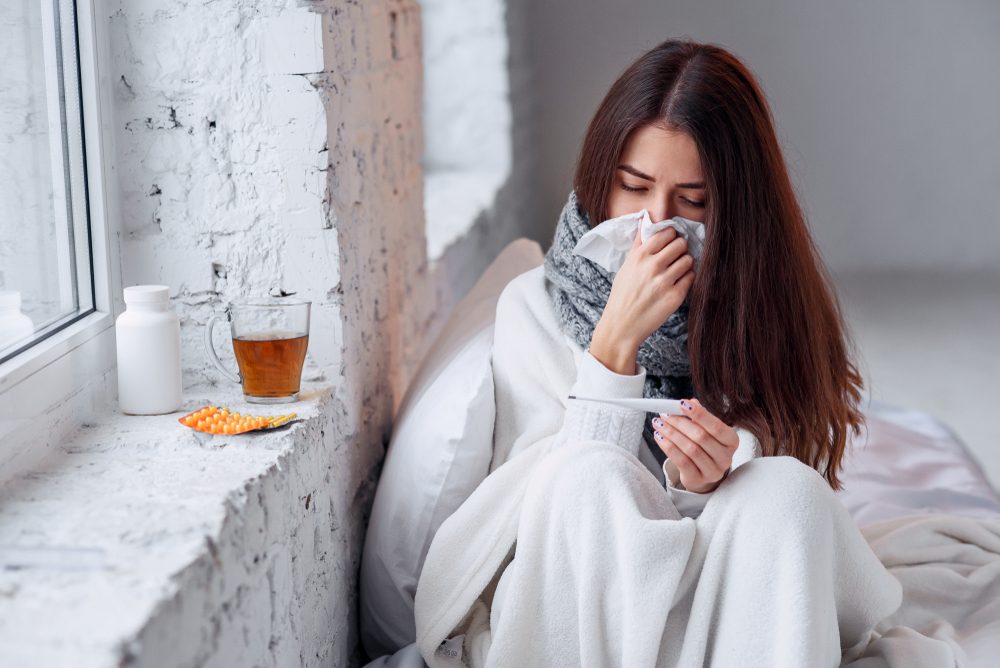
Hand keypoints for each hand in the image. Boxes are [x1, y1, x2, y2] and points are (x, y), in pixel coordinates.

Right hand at [595, 226, 694, 351]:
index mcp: (639, 256)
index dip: (671, 236)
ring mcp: (665, 281)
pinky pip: (691, 277)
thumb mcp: (625, 267)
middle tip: (676, 256)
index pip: (666, 233)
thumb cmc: (622, 295)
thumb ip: (638, 244)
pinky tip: (677, 283)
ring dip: (685, 264)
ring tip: (676, 271)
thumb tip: (645, 220)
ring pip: (688, 260)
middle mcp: (652, 266)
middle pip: (681, 244)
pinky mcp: (675, 296)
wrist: (622, 326)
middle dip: (680, 249)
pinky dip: (687, 278)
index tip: (670, 242)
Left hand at [653, 398, 738, 492]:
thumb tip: (689, 402)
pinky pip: (682, 461)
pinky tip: (660, 438)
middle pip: (701, 437)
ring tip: (659, 425)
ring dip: (671, 434)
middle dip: (680, 423)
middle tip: (665, 415)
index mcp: (731, 441)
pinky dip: (669, 448)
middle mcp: (726, 457)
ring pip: (690, 449)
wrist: (703, 474)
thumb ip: (699, 416)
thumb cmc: (705, 448)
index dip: (699, 414)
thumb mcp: (707, 431)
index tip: (681, 403)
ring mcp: (713, 471)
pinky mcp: (699, 480)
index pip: (716, 426)